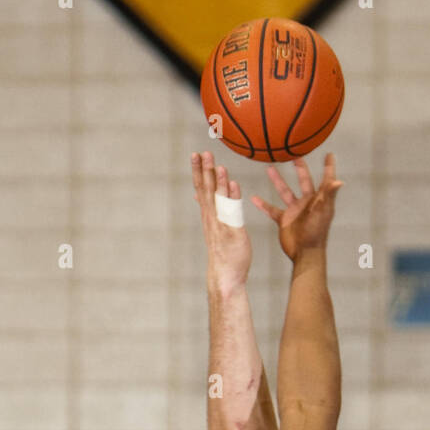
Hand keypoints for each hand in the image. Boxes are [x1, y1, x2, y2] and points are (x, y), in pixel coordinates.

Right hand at [192, 150, 251, 293]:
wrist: (225, 276)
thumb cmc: (223, 252)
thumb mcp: (214, 227)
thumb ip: (209, 209)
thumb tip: (199, 195)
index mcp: (209, 215)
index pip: (201, 189)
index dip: (198, 171)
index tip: (195, 154)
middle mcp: (212, 218)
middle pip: (207, 191)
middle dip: (205, 171)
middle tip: (203, 152)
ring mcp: (222, 226)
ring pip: (218, 200)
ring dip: (218, 182)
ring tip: (218, 165)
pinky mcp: (233, 233)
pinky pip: (232, 213)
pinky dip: (231, 198)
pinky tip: (232, 185)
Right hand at [251, 153, 342, 260]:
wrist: (304, 253)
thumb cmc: (316, 233)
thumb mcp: (322, 211)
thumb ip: (328, 195)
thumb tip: (339, 181)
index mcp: (319, 199)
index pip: (325, 180)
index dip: (328, 168)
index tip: (329, 155)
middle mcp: (307, 202)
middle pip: (303, 180)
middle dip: (300, 168)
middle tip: (295, 155)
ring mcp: (295, 211)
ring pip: (285, 191)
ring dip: (277, 181)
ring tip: (270, 168)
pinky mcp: (284, 220)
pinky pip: (272, 209)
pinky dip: (263, 205)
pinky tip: (255, 198)